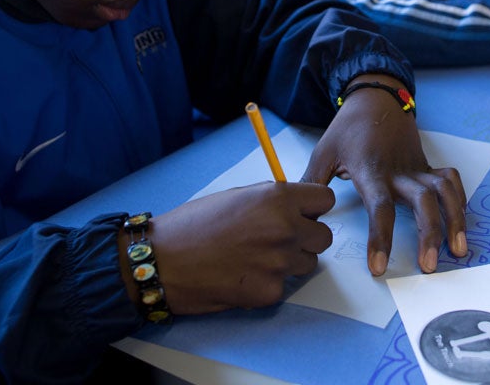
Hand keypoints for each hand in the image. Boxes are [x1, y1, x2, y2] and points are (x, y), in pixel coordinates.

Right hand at [124, 182, 334, 314]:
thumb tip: (293, 207)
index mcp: (277, 198)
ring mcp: (279, 262)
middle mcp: (285, 228)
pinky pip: (284, 286)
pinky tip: (243, 276)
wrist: (164, 260)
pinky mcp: (270, 292)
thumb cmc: (192, 225)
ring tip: (256, 258)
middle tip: (280, 239)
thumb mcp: (237, 197)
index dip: (313, 208)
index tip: (304, 214)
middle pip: (323, 236)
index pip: (325, 200)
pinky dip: (269, 283)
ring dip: (290, 262)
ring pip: (307, 263)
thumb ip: (270, 200)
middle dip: (306, 238)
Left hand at [301, 75, 467, 276]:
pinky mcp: (426, 164)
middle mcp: (399, 171)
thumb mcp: (324, 152)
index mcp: (372, 171)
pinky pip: (449, 180)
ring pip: (444, 192)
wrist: (374, 98)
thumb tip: (298, 214)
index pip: (380, 208)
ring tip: (459, 251)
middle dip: (429, 235)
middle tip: (429, 267)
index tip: (380, 267)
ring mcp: (416, 167)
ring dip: (455, 220)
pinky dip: (459, 199)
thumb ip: (312, 183)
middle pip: (422, 202)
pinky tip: (460, 223)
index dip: (381, 238)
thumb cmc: (347, 128)